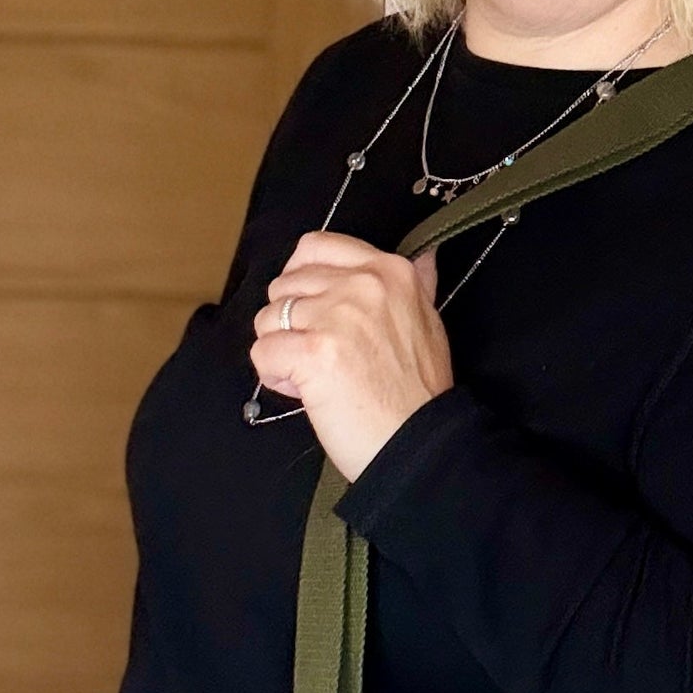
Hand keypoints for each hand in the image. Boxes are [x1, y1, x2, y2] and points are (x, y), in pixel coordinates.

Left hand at [249, 232, 452, 480]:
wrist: (419, 445)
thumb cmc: (421, 394)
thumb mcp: (430, 324)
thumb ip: (417, 285)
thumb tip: (424, 257)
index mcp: (389, 271)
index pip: (314, 248)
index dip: (300, 281)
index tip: (312, 312)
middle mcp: (362, 285)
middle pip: (285, 285)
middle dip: (290, 322)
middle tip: (317, 355)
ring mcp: (335, 317)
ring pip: (269, 317)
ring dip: (280, 350)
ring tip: (311, 377)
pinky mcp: (312, 353)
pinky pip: (262, 352)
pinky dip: (274, 376)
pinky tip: (303, 392)